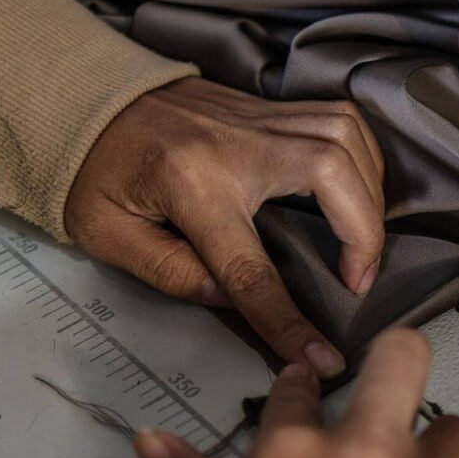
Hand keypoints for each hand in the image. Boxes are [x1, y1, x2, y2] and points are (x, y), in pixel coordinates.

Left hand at [65, 77, 385, 377]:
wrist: (86, 98)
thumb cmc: (95, 171)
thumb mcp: (108, 236)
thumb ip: (173, 273)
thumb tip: (237, 299)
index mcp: (190, 184)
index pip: (252, 267)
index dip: (289, 320)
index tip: (323, 359)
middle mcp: (237, 143)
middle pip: (331, 175)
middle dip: (364, 232)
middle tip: (360, 278)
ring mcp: (259, 118)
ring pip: (345, 136)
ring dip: (371, 190)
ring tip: (365, 237)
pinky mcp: (271, 108)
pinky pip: (341, 118)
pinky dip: (365, 154)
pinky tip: (361, 187)